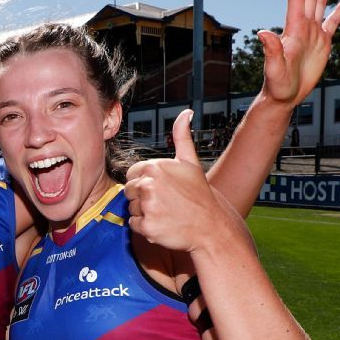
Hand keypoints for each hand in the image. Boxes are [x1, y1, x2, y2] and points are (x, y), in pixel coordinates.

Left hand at [125, 111, 234, 252]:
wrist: (211, 226)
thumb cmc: (199, 194)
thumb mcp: (190, 162)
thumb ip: (181, 136)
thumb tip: (186, 112)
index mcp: (155, 167)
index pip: (132, 174)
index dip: (144, 182)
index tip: (163, 189)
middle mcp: (148, 185)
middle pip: (129, 191)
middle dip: (142, 198)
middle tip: (166, 202)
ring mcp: (147, 207)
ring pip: (131, 208)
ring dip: (144, 213)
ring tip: (166, 213)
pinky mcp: (147, 227)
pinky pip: (133, 224)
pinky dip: (145, 228)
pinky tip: (163, 224)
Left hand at [259, 0, 339, 106]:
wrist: (284, 96)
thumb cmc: (277, 84)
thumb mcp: (274, 68)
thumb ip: (271, 51)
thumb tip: (263, 33)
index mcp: (293, 28)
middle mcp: (302, 26)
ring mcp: (313, 33)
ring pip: (322, 2)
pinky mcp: (322, 42)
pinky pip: (333, 21)